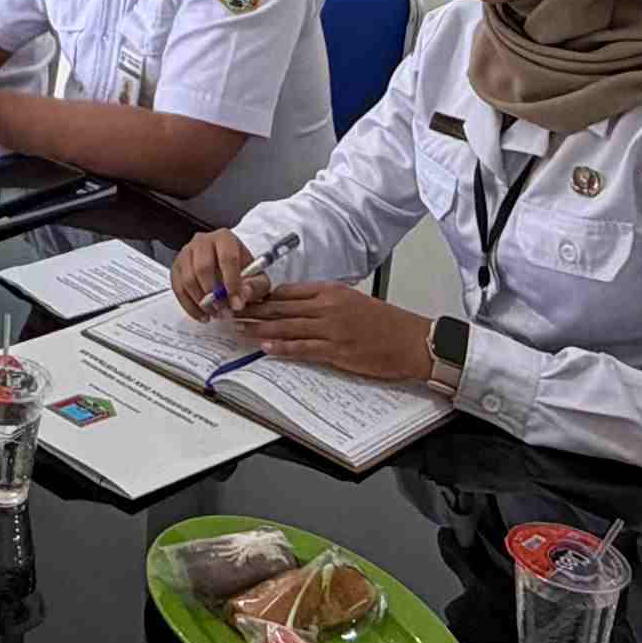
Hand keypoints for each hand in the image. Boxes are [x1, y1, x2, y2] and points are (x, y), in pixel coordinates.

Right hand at [173, 230, 255, 314]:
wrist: (225, 265)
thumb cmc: (241, 269)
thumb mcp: (257, 276)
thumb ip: (255, 286)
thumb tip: (243, 295)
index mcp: (225, 238)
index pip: (227, 258)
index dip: (232, 282)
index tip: (236, 303)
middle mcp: (202, 241)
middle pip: (203, 268)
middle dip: (214, 295)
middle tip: (224, 311)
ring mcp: (186, 253)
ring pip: (188, 279)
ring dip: (201, 302)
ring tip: (215, 313)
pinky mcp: (177, 267)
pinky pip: (178, 288)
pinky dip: (190, 306)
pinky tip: (202, 314)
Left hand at [239, 282, 436, 385]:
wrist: (412, 340)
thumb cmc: (385, 322)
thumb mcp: (353, 301)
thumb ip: (325, 302)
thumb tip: (297, 307)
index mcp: (331, 291)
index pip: (288, 291)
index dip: (263, 296)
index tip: (243, 299)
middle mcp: (328, 306)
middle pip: (281, 308)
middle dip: (253, 311)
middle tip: (230, 313)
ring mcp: (331, 329)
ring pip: (287, 327)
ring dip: (260, 329)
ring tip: (238, 330)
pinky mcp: (337, 351)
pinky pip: (303, 348)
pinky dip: (282, 348)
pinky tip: (265, 348)